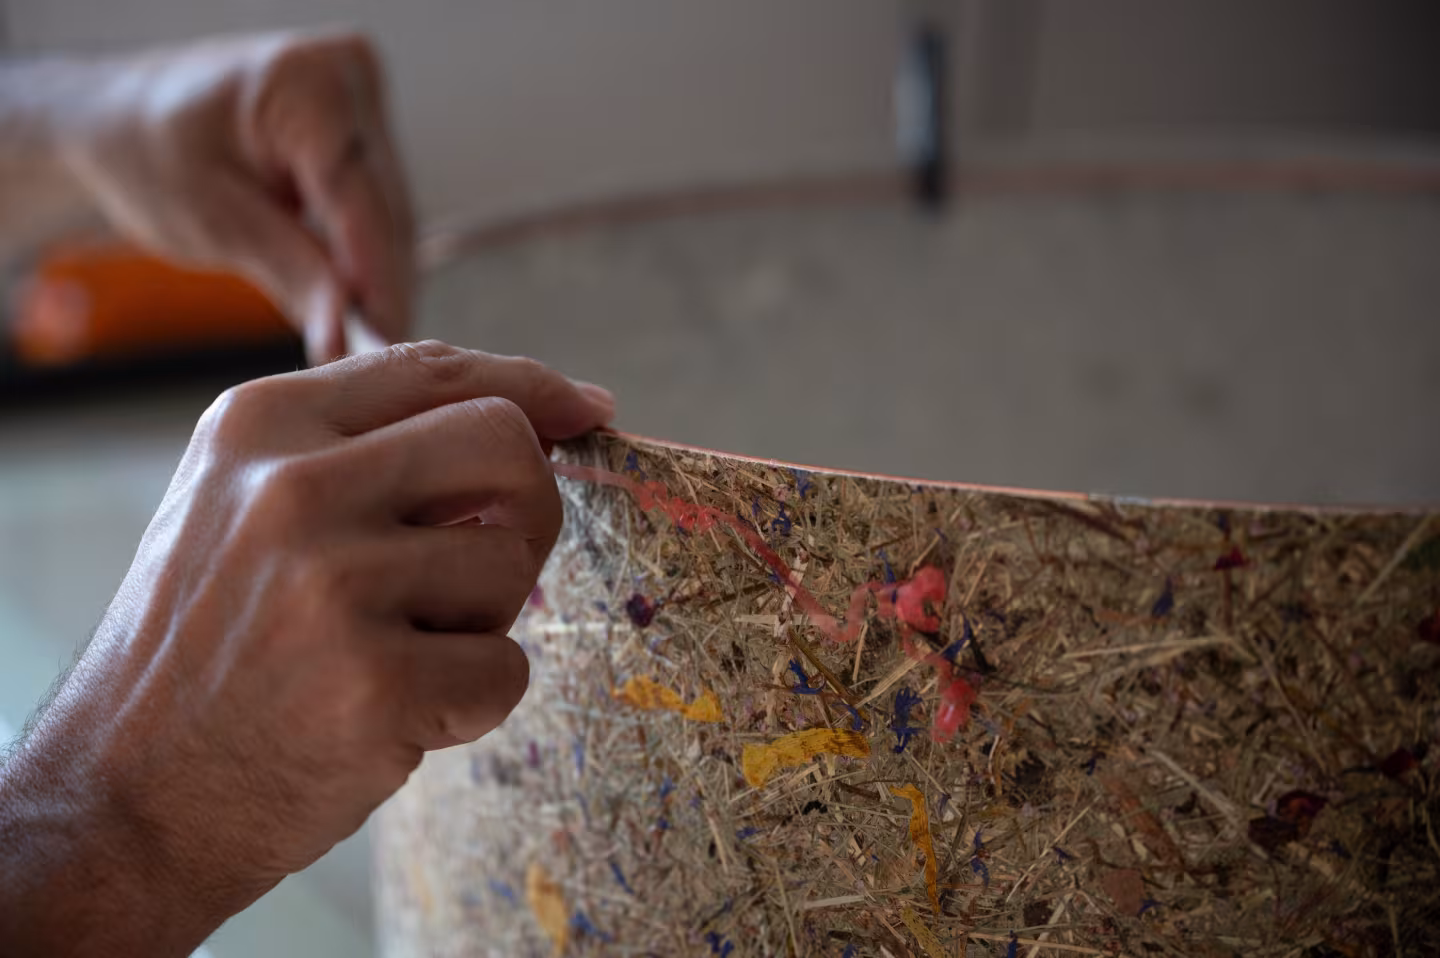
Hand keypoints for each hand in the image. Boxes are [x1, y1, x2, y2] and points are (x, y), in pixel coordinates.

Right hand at [0, 342, 613, 955]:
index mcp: (261, 425)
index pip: (435, 368)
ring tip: (399, 654)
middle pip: (505, 444)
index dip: (532, 386)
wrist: (123, 799)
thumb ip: (362, 451)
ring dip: (483, 619)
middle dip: (528, 506)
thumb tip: (531, 418)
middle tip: (487, 568)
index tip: (587, 408)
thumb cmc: (204, 649)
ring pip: (511, 562)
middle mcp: (293, 487)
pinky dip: (472, 704)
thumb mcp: (240, 506)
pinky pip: (505, 670)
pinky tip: (395, 720)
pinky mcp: (375, 686)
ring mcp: (334, 585)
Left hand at [61, 30, 413, 363]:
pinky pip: (380, 208)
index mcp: (307, 84)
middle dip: (382, 290)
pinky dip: (368, 259)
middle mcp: (348, 76)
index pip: (361, 201)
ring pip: (393, 215)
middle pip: (388, 210)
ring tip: (367, 344)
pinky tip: (360, 305)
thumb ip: (290, 271)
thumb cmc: (146, 152)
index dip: (376, 281)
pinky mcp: (365, 129)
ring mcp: (362, 99)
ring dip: (382, 281)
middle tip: (375, 365)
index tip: (384, 347)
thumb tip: (345, 331)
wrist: (125, 119)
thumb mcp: (211, 220)